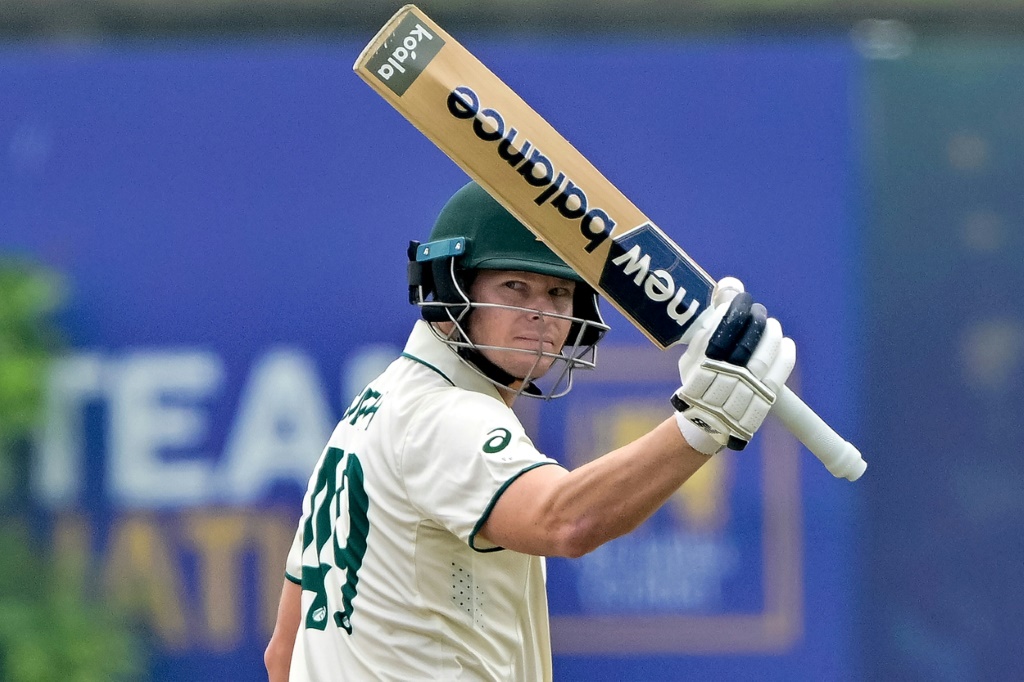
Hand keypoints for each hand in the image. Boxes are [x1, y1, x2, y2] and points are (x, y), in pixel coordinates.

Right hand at [672, 279, 795, 454]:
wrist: (705, 423)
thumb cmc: (699, 380)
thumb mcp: (691, 356)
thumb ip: (707, 325)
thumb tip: (729, 286)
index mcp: (700, 362)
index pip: (720, 326)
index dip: (733, 308)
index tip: (738, 299)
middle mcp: (721, 376)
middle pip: (746, 338)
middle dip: (755, 319)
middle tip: (758, 312)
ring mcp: (743, 389)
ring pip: (764, 354)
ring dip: (772, 334)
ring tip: (772, 326)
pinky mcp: (762, 400)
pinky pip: (780, 372)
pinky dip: (786, 354)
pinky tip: (786, 343)